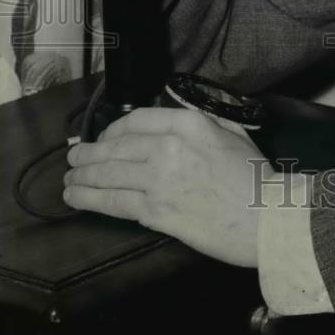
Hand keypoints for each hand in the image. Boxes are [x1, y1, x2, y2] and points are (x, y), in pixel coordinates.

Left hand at [63, 107, 266, 267]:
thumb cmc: (255, 176)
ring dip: (82, 176)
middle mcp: (168, 147)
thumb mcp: (232, 133)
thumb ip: (202, 122)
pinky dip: (90, 199)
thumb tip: (177, 117)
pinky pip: (114, 203)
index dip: (113, 129)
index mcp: (189, 124)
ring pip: (108, 175)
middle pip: (115, 147)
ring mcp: (159, 180)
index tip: (104, 138)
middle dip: (89, 153)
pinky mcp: (155, 212)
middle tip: (74, 158)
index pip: (136, 120)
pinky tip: (76, 197)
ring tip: (68, 179)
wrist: (266, 217)